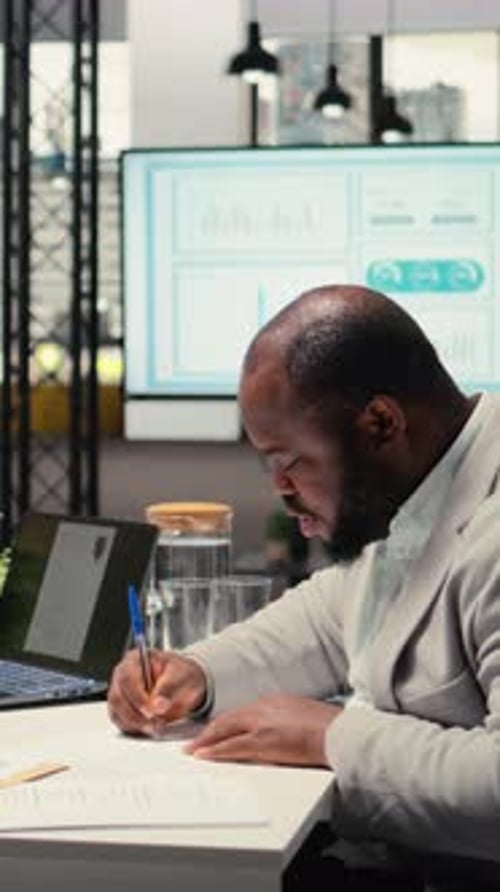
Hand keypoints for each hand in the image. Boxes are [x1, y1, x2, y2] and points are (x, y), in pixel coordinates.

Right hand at [107, 649, 206, 736]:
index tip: (152, 711)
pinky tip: (149, 727)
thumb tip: (158, 704)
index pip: (127, 678)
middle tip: (155, 723)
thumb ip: (168, 687)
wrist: (185, 685)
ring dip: (135, 723)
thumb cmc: (180, 674)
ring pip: (116, 711)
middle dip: (135, 714)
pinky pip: (120, 722)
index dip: (137, 697)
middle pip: (117, 697)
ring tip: (156, 726)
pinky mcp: (121, 709)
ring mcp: (120, 692)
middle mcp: (123, 675)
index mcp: (135, 659)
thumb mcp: (180, 675)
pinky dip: (133, 728)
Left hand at [184, 694, 341, 766]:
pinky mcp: (264, 741)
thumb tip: (277, 734)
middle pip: (229, 718)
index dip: (225, 723)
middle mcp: (265, 707)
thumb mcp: (302, 718)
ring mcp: (263, 723)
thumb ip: (285, 722)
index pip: (242, 712)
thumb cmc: (328, 729)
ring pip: (225, 730)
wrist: (339, 733)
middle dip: (209, 730)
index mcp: (275, 702)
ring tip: (193, 750)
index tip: (215, 729)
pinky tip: (204, 755)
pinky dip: (215, 751)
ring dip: (206, 741)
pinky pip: (232, 747)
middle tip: (194, 740)